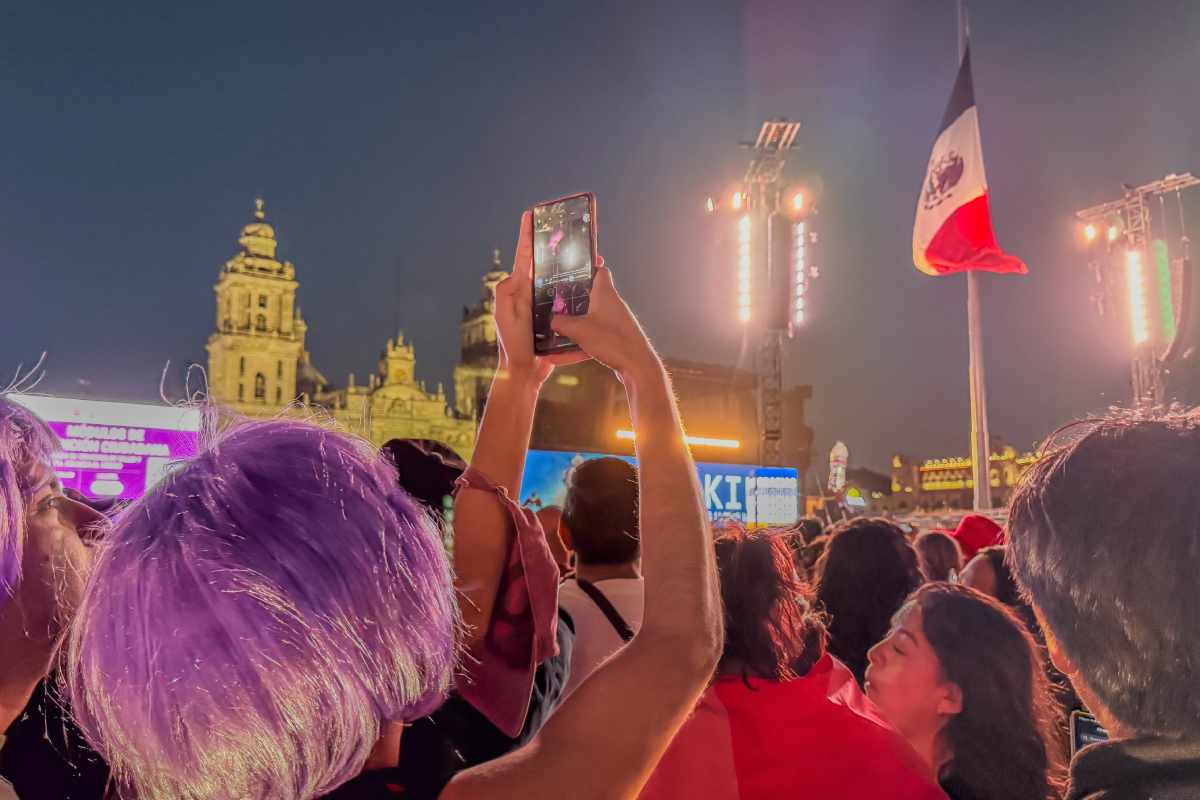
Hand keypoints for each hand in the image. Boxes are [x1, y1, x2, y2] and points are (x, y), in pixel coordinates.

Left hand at [493, 212, 587, 384]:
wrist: (525, 370)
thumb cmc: (513, 342)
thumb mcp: (506, 314)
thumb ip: (509, 291)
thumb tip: (520, 270)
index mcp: (518, 287)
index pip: (523, 255)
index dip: (526, 233)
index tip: (530, 213)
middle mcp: (530, 291)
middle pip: (542, 262)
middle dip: (551, 244)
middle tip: (563, 226)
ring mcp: (543, 303)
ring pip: (558, 277)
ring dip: (568, 264)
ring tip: (582, 249)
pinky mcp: (556, 315)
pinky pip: (567, 296)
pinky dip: (576, 286)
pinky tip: (589, 278)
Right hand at [550, 266, 659, 381]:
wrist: (637, 366)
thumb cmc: (614, 341)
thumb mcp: (580, 330)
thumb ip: (562, 323)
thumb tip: (551, 320)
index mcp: (605, 294)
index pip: (599, 271)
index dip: (587, 266)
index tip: (572, 267)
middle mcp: (611, 305)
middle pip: (589, 296)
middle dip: (571, 300)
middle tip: (553, 302)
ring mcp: (613, 322)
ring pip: (588, 319)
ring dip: (572, 326)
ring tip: (552, 332)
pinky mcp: (614, 338)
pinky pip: (592, 338)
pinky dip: (577, 345)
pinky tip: (559, 357)